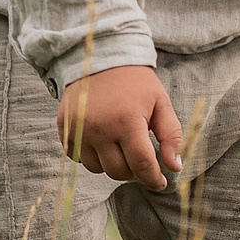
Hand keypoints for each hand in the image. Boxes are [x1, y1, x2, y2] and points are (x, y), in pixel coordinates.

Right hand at [56, 65, 183, 188]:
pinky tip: (102, 141)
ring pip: (97, 168)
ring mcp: (78, 129)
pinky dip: (91, 156)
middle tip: (141, 157)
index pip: (142, 165)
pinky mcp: (64, 128)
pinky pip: (77, 157)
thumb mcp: (161, 103)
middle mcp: (99, 128)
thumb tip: (175, 167)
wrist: (100, 57)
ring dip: (111, 164)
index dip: (153, 179)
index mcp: (127, 121)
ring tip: (120, 145)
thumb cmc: (135, 81)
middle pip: (118, 171)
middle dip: (134, 171)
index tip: (161, 183)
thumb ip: (171, 136)